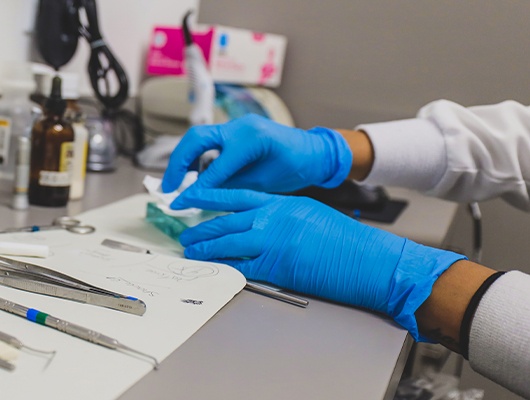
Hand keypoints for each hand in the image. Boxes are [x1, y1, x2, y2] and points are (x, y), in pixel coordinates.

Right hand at [161, 114, 351, 193]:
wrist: (313, 152)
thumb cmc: (297, 168)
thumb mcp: (265, 183)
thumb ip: (233, 186)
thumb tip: (203, 195)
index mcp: (252, 139)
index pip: (215, 166)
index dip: (197, 187)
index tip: (181, 203)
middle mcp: (241, 126)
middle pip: (197, 138)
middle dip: (178, 163)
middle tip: (168, 187)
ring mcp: (237, 125)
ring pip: (199, 136)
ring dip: (184, 157)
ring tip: (176, 182)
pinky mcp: (235, 130)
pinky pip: (210, 140)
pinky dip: (197, 156)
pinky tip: (192, 173)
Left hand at [172, 188, 465, 340]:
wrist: (366, 257)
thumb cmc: (343, 237)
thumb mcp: (310, 213)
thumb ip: (282, 214)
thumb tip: (259, 222)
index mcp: (281, 202)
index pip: (236, 195)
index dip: (210, 197)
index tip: (191, 198)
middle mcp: (273, 218)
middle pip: (226, 221)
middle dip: (201, 228)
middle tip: (185, 235)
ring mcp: (273, 242)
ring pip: (228, 243)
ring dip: (205, 248)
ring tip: (190, 252)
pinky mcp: (277, 268)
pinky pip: (241, 267)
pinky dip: (222, 268)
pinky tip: (211, 269)